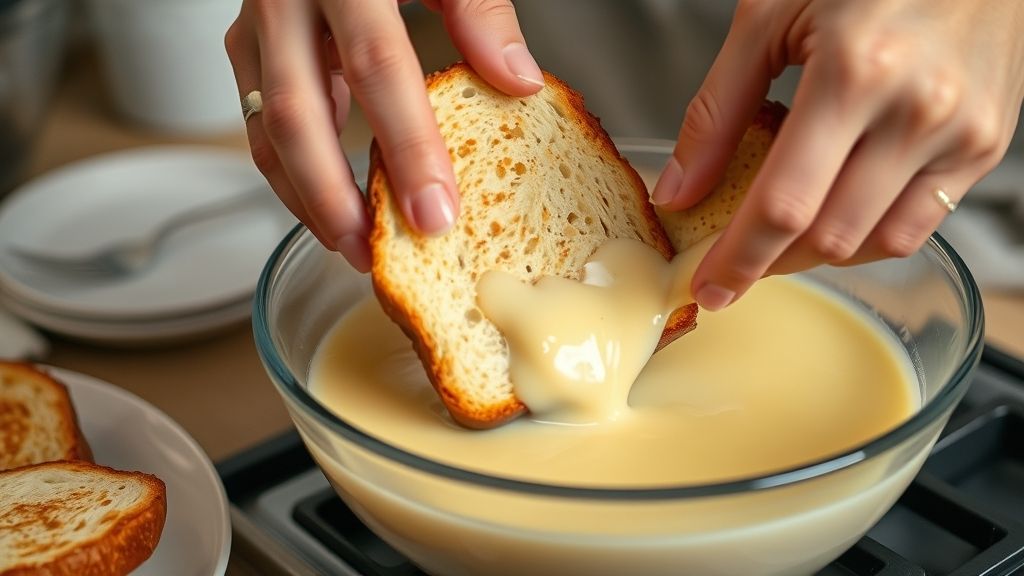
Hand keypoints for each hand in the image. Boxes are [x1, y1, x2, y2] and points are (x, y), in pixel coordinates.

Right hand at [224, 0, 542, 271]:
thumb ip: (478, 9)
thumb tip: (518, 80)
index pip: (378, 67)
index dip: (407, 147)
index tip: (437, 213)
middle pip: (296, 114)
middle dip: (333, 197)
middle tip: (372, 255)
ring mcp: (257, 25)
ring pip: (264, 128)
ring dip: (304, 197)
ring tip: (350, 246)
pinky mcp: (248, 47)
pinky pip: (257, 121)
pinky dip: (292, 172)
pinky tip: (328, 205)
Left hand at [652, 0, 1023, 309]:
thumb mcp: (768, 18)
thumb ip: (716, 110)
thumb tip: (680, 189)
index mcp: (855, 72)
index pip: (785, 204)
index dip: (739, 258)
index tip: (709, 287)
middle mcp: (918, 109)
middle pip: (829, 236)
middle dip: (772, 262)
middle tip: (736, 260)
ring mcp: (961, 132)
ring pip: (876, 243)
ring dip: (818, 253)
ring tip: (783, 233)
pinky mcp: (987, 144)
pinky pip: (919, 224)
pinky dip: (868, 234)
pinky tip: (837, 211)